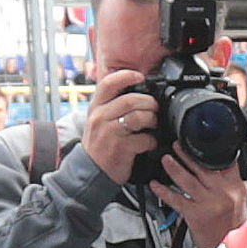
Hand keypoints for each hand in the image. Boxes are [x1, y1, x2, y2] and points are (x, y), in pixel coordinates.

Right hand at [83, 68, 156, 184]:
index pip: (108, 83)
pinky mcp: (120, 148)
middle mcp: (100, 117)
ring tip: (154, 123)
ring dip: (152, 119)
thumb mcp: (98, 120)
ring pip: (137, 117)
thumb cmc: (99, 144)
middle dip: (148, 102)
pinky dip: (152, 140)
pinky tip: (150, 143)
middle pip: (130, 100)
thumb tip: (135, 92)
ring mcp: (110, 132)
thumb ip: (112, 105)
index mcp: (96, 107)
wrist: (92, 171)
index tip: (140, 76)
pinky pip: (143, 139)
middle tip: (155, 107)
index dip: (126, 76)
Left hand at [151, 145, 246, 247]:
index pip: (224, 161)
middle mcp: (223, 193)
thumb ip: (230, 179)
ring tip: (165, 159)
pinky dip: (164, 192)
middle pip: (203, 168)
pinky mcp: (196, 216)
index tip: (196, 140)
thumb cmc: (233, 225)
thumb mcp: (239, 198)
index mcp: (236, 186)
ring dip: (174, 168)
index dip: (209, 149)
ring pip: (188, 181)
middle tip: (176, 146)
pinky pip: (176, 200)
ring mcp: (209, 204)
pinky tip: (156, 185)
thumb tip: (219, 160)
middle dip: (187, 155)